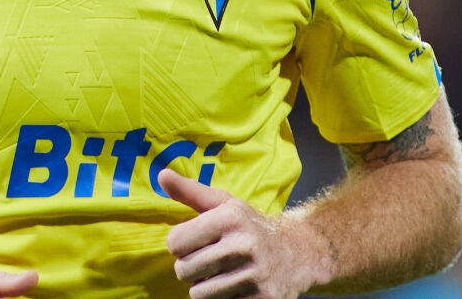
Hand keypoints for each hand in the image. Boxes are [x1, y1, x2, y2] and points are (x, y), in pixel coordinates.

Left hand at [160, 168, 330, 298]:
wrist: (299, 253)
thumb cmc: (250, 226)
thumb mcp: (224, 204)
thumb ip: (190, 191)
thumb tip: (161, 175)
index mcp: (230, 219)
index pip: (174, 242)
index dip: (179, 244)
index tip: (194, 242)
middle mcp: (243, 246)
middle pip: (184, 270)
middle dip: (190, 267)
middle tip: (209, 260)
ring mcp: (255, 276)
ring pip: (199, 293)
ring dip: (204, 286)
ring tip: (221, 274)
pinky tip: (235, 286)